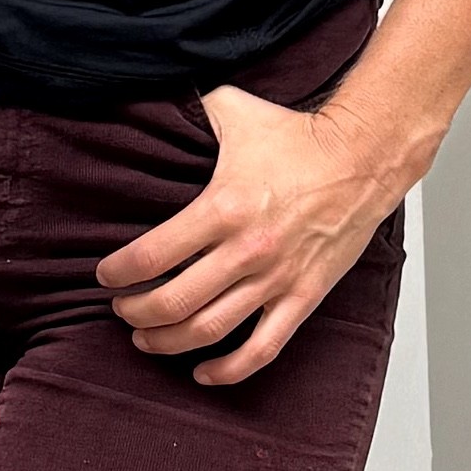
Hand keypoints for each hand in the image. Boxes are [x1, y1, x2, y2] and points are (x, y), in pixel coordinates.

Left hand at [96, 84, 408, 385]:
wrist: (364, 157)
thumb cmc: (298, 137)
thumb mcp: (233, 110)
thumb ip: (189, 110)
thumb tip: (152, 99)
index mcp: (222, 207)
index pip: (151, 256)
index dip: (118, 273)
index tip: (106, 276)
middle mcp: (247, 250)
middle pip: (173, 302)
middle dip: (136, 312)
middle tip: (122, 308)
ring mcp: (276, 278)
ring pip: (209, 331)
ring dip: (168, 342)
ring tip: (147, 338)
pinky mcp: (303, 297)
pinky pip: (262, 348)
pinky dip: (229, 370)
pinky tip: (203, 371)